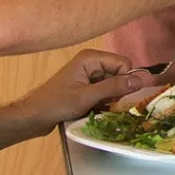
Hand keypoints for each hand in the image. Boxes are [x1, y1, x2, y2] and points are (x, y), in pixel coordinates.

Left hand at [10, 49, 150, 137]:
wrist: (33, 117)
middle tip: (102, 104)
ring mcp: (89, 73)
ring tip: (94, 107)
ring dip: (108, 98)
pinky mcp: (86, 85)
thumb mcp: (87, 97)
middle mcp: (91, 61)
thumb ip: (114, 87)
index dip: (123, 81)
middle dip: (115, 91)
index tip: (114, 97)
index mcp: (91, 57)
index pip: (123, 63)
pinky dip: (102, 101)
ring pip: (113, 85)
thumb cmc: (56, 104)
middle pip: (119, 74)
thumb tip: (141, 80)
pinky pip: (104, 91)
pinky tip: (91, 109)